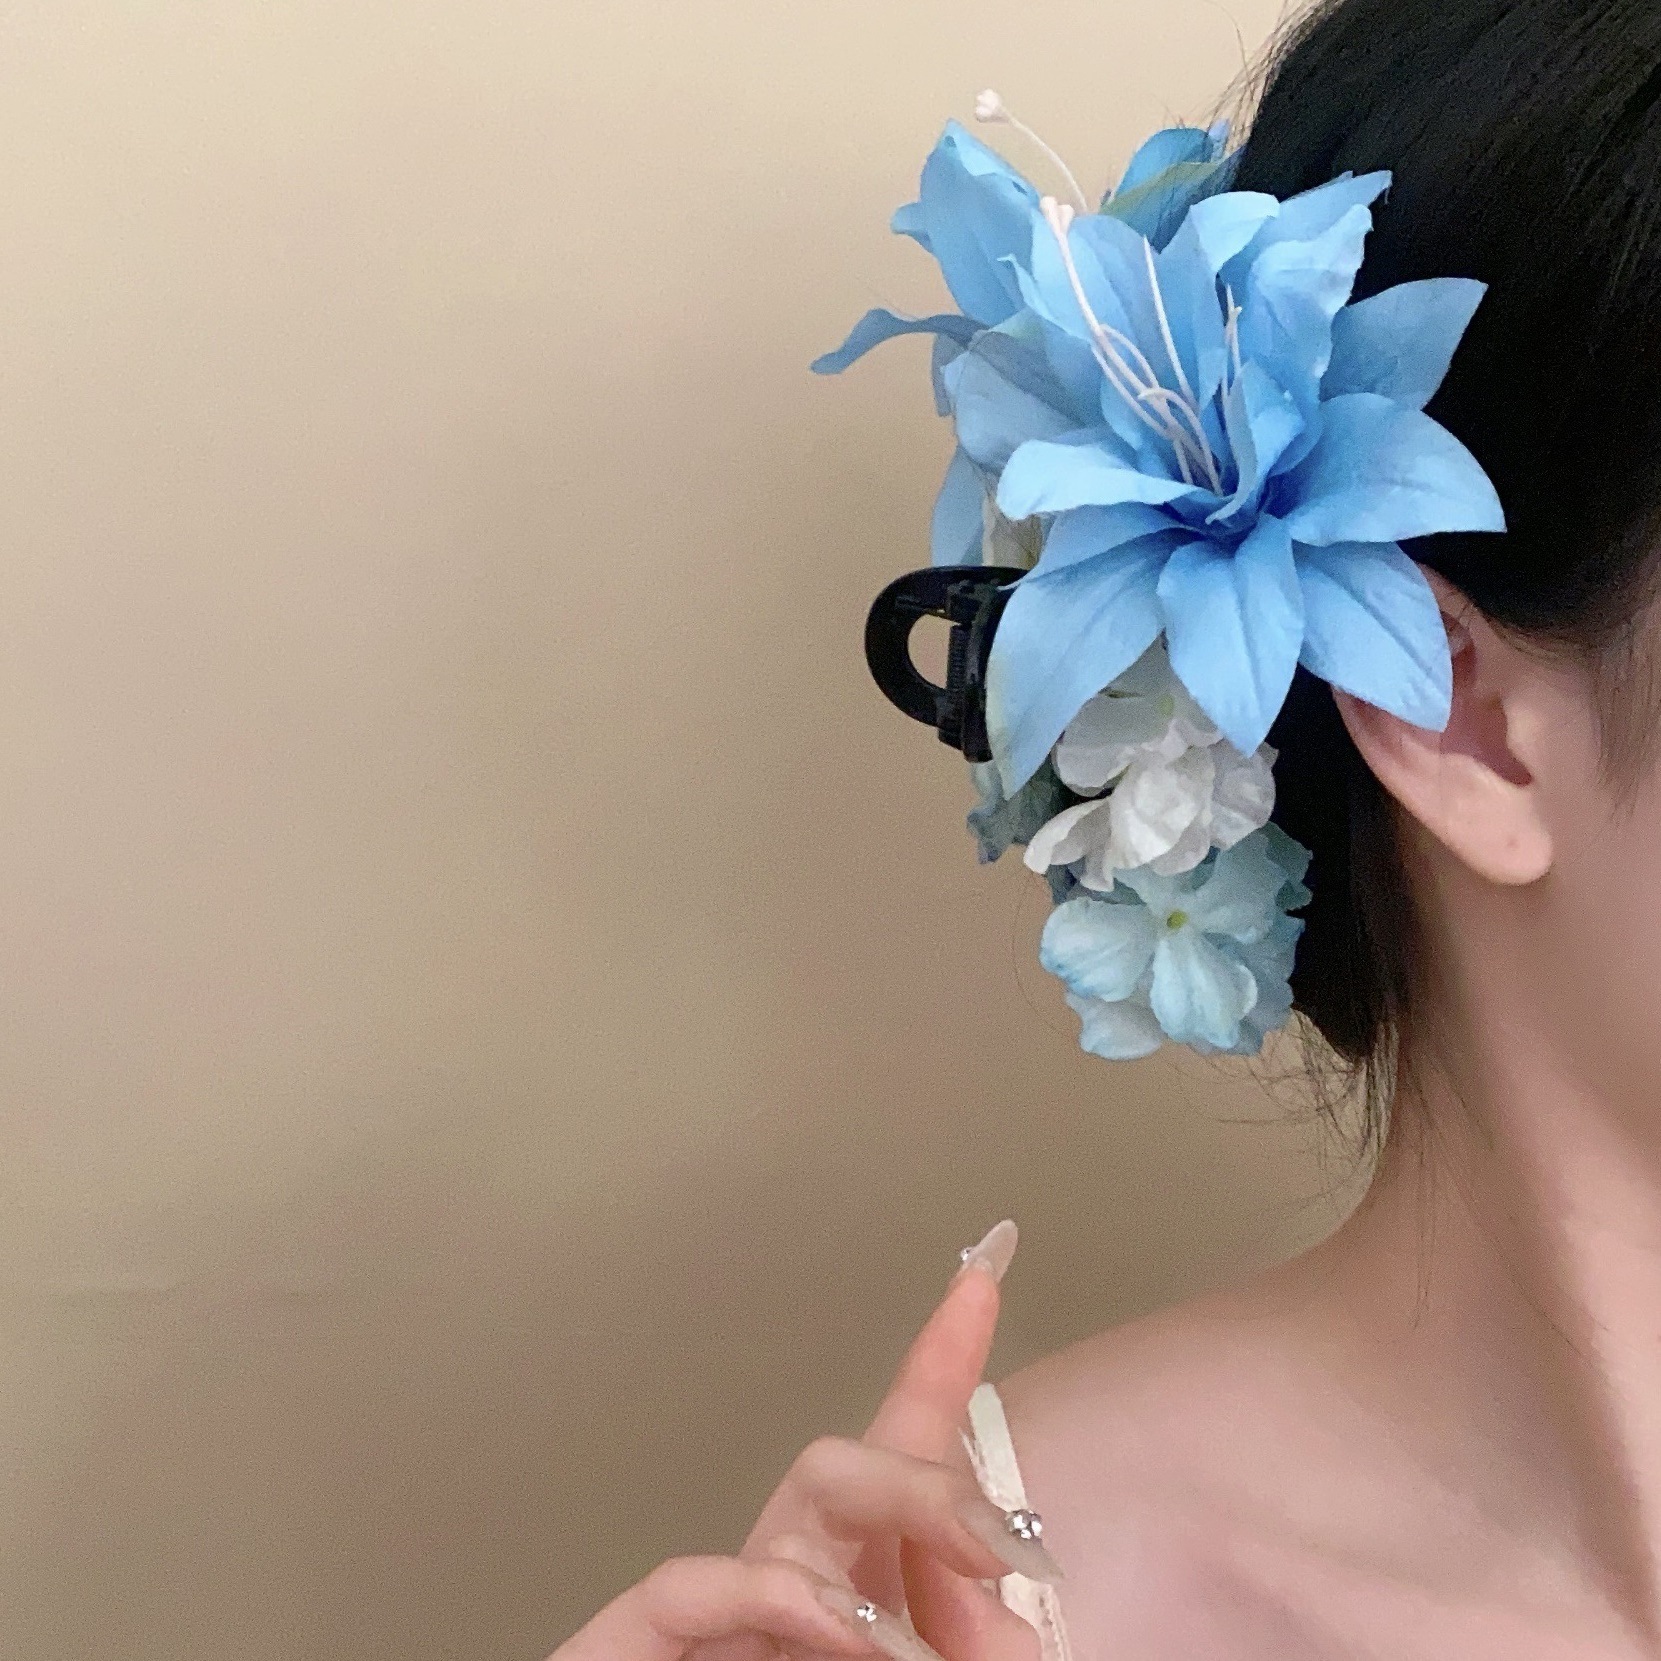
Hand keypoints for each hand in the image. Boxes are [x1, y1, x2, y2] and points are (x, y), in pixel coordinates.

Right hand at [550, 1220, 1052, 1660]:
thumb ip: (962, 1646)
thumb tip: (1005, 1598)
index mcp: (851, 1595)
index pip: (898, 1459)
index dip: (940, 1360)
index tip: (985, 1271)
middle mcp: (782, 1585)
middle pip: (853, 1463)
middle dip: (933, 1477)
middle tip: (1013, 1549)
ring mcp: (708, 1610)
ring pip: (796, 1506)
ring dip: (879, 1557)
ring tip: (926, 1642)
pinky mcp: (624, 1644)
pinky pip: (695, 1583)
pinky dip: (785, 1600)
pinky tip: (847, 1633)